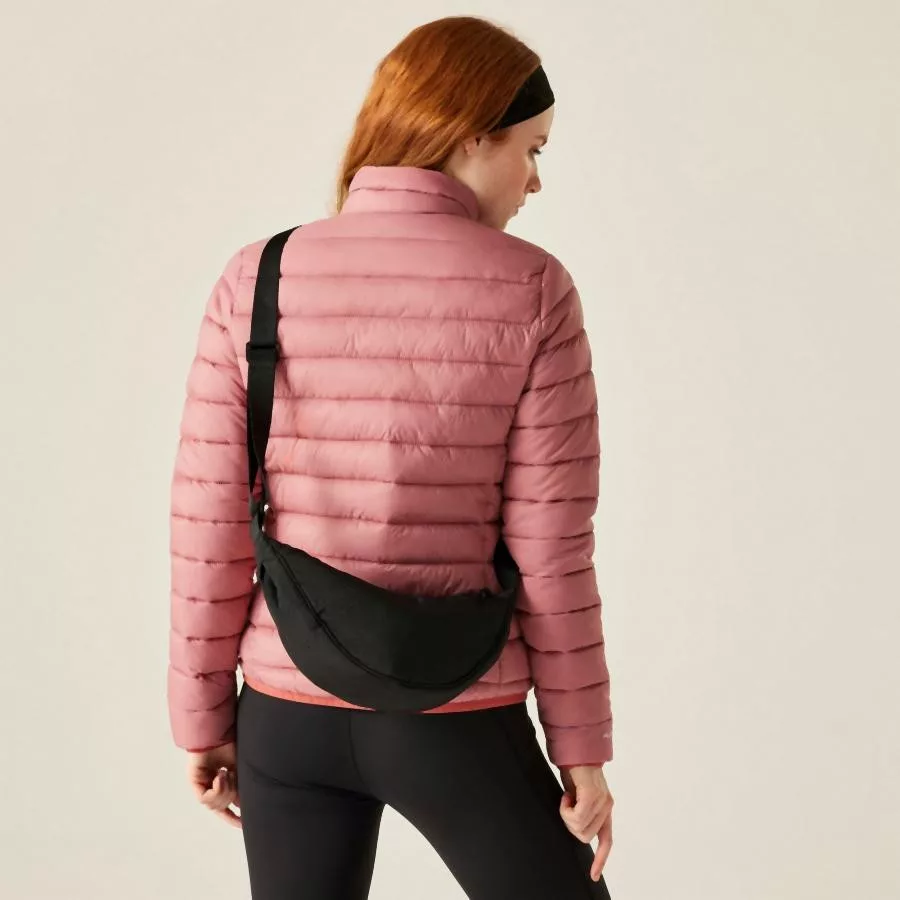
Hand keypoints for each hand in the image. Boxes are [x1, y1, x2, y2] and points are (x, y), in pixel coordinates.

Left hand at [187, 741, 240, 828]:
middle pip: (221, 808)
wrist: (219, 733)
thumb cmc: (230, 745)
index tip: (242, 824)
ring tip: (227, 774)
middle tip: (234, 779)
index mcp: (222, 783)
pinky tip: (220, 776)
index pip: (226, 807)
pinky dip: (216, 790)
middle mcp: (210, 786)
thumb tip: (245, 805)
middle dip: (231, 797)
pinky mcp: (194, 782)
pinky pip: (205, 799)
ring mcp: (202, 785)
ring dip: (224, 792)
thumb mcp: (241, 769)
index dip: (233, 818)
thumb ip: (241, 787)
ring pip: (214, 805)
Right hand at [558, 764, 612, 880]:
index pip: (607, 840)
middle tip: (566, 806)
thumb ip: (582, 812)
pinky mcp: (592, 796)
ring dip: (567, 816)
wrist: (574, 751)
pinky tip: (566, 795)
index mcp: (605, 809)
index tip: (594, 875)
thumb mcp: (578, 796)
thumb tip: (575, 827)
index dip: (600, 859)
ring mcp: (601, 802)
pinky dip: (565, 809)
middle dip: (570, 825)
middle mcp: (607, 807)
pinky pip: (576, 816)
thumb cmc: (574, 772)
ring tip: (566, 798)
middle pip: (585, 836)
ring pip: (579, 828)